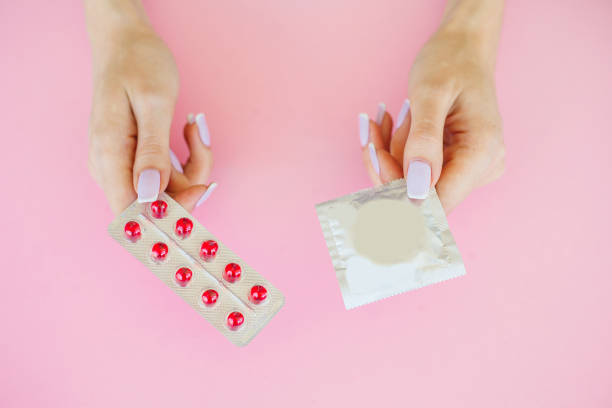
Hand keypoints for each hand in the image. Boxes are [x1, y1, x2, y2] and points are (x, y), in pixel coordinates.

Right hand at [86, 1, 214, 213]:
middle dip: (191, 183)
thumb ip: (152, 151)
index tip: (201, 187)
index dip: (169, 213)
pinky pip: (169, 176)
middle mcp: (111, 168)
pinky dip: (187, 158)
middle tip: (202, 142)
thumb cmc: (138, 65)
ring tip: (194, 127)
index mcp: (109, 156)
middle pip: (157, 205)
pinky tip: (190, 128)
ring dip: (193, 165)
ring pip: (169, 191)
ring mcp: (124, 166)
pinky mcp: (137, 161)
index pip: (133, 212)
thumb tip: (150, 195)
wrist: (125, 42)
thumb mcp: (153, 103)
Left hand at [360, 0, 504, 211]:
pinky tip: (389, 124)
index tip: (374, 158)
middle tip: (370, 131)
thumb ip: (424, 141)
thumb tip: (416, 191)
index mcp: (482, 154)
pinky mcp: (456, 164)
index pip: (437, 201)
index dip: (399, 192)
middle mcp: (482, 167)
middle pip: (420, 193)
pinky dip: (396, 150)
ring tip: (381, 121)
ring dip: (388, 154)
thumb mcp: (430, 94)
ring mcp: (470, 168)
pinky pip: (416, 170)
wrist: (462, 47)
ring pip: (413, 183)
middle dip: (387, 166)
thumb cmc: (449, 61)